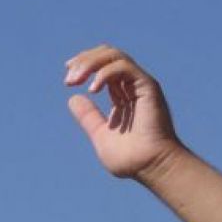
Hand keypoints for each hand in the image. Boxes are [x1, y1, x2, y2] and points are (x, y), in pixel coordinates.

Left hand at [64, 45, 182, 181]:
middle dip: (84, 61)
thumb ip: (89, 117)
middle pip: (106, 54)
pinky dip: (105, 73)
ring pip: (113, 55)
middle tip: (69, 79)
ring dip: (91, 63)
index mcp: (122, 95)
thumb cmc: (132, 159)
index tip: (69, 80)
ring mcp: (140, 84)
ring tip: (76, 79)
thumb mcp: (101, 136)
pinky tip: (93, 90)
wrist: (152, 167)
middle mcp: (132, 86)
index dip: (84, 66)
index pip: (102, 66)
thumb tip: (72, 98)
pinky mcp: (148, 86)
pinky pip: (123, 66)